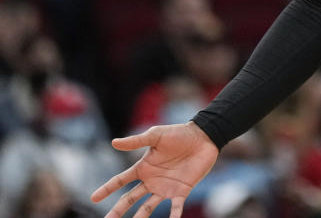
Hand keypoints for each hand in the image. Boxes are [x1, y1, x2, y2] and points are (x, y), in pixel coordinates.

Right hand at [90, 121, 218, 217]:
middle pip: (130, 199)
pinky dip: (173, 216)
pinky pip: (175, 208)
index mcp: (143, 167)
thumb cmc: (179, 134)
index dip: (107, 189)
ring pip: (148, 208)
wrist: (204, 137)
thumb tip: (114, 142)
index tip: (93, 198)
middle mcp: (151, 180)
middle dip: (118, 211)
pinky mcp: (181, 191)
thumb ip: (137, 141)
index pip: (120, 180)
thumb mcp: (156, 136)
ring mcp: (165, 188)